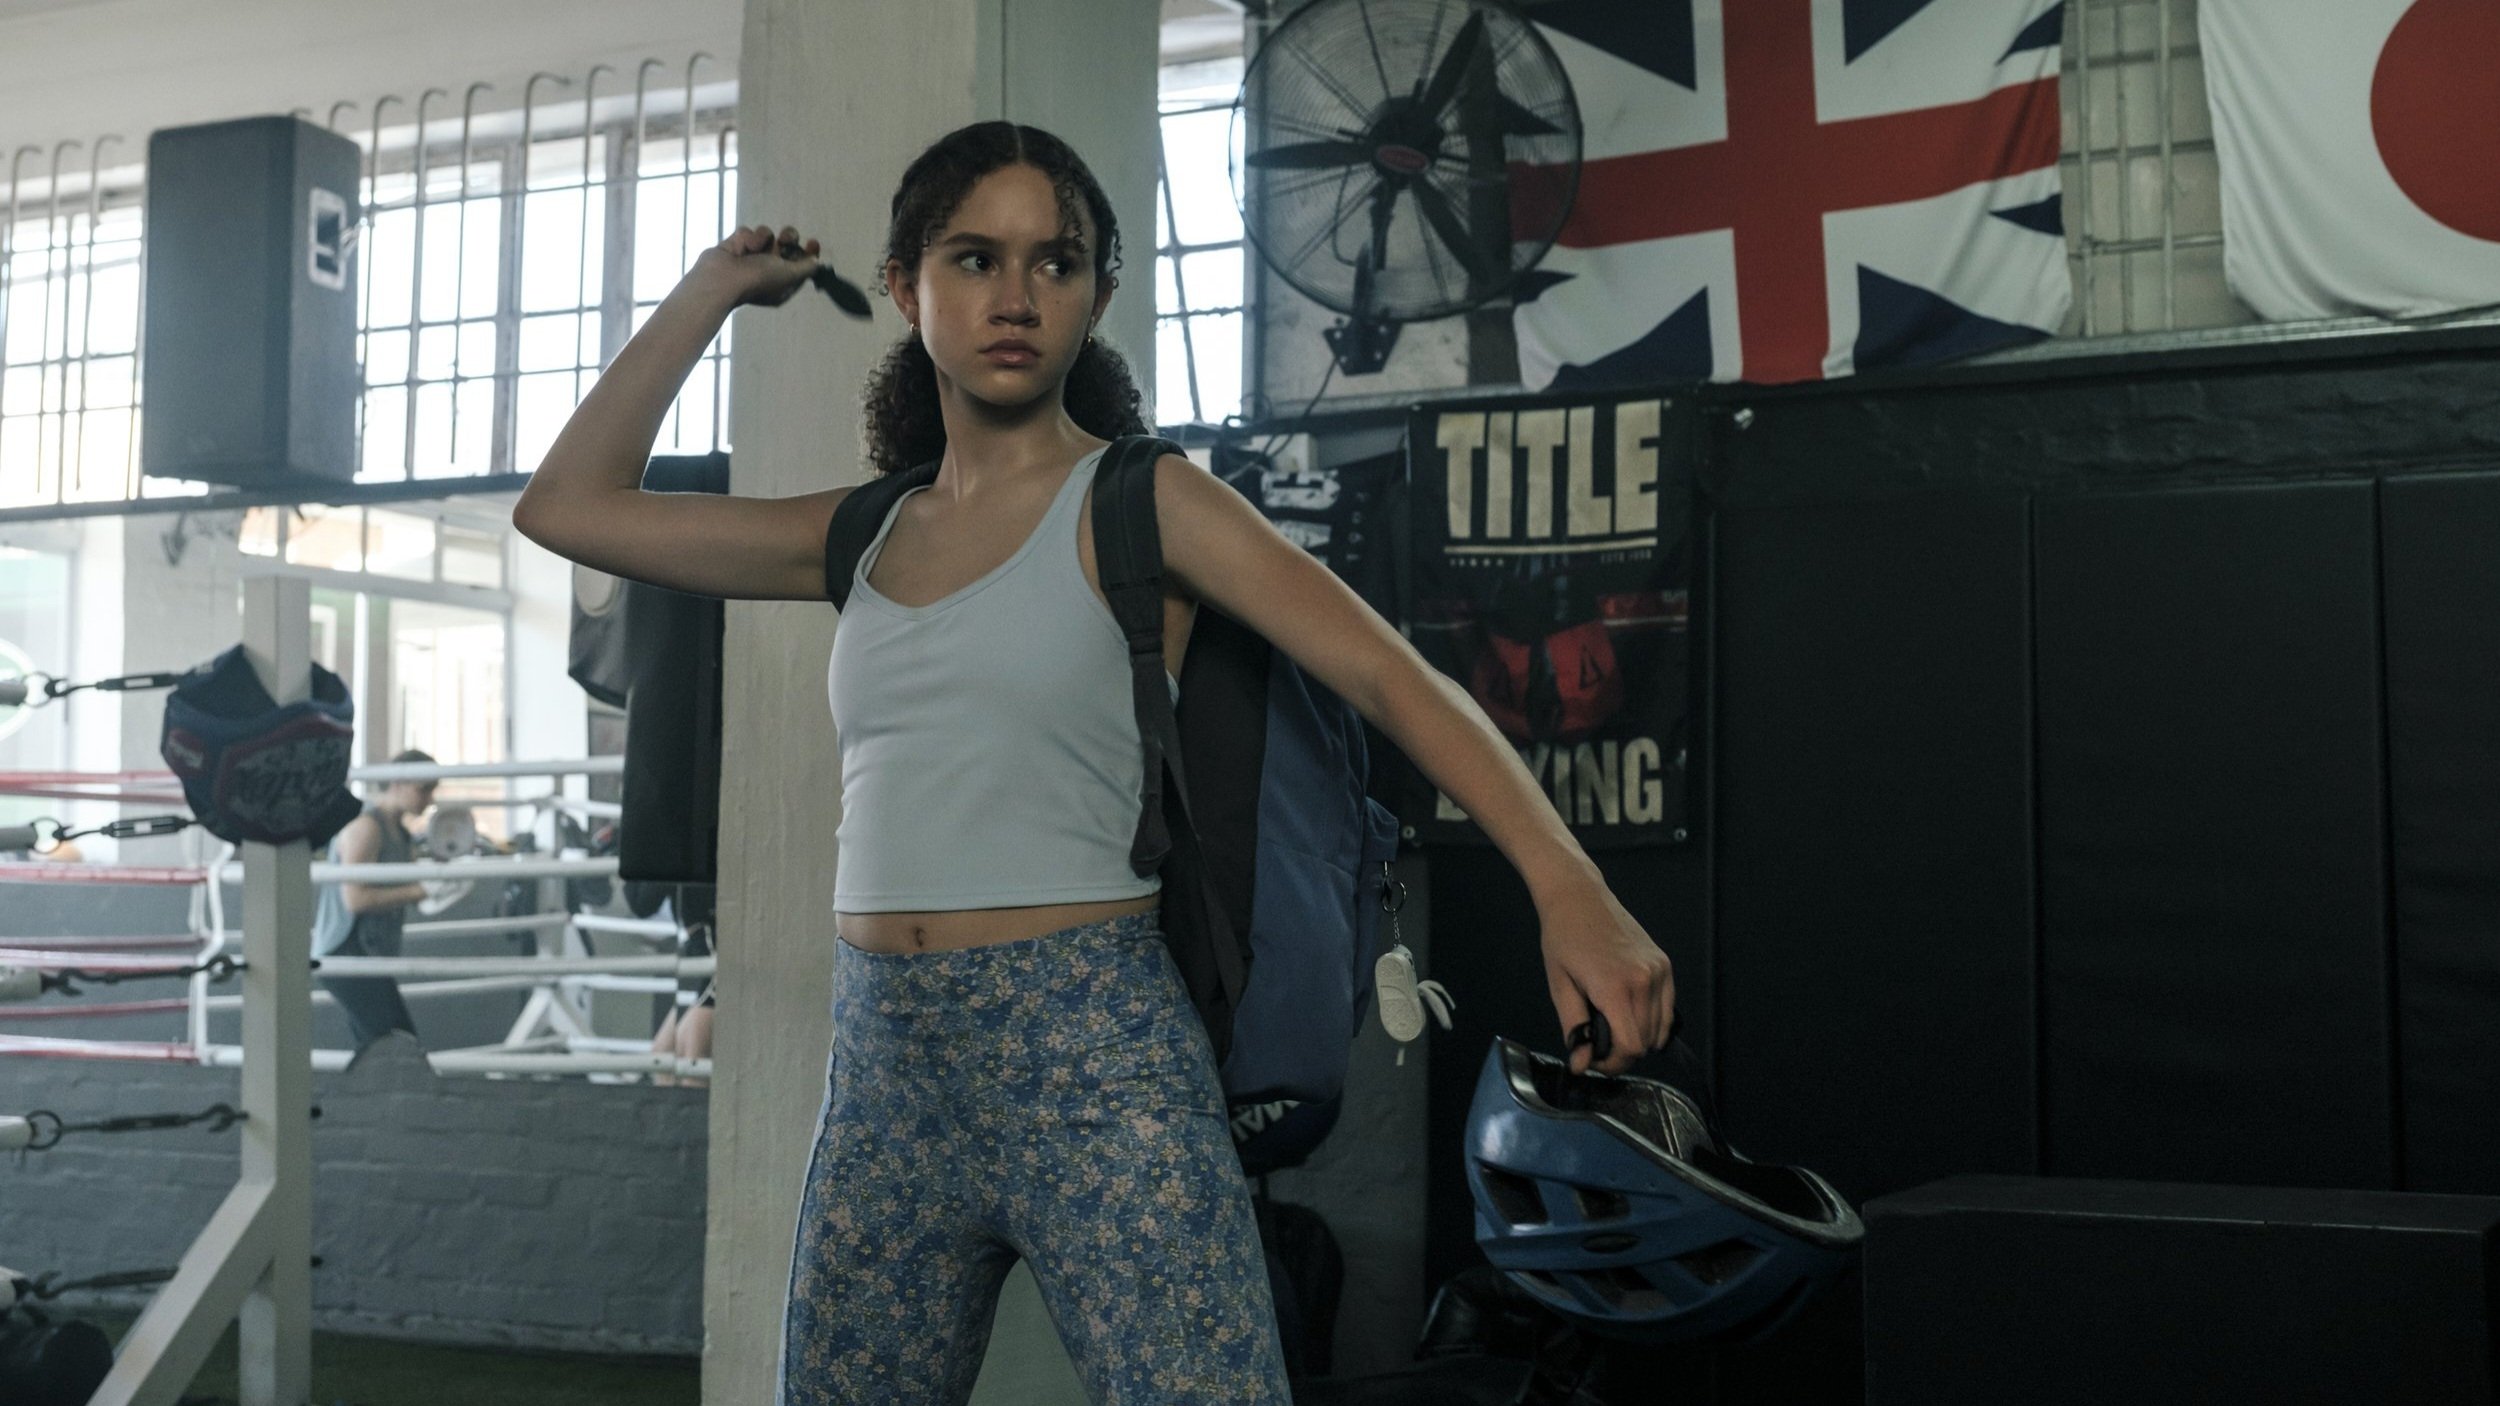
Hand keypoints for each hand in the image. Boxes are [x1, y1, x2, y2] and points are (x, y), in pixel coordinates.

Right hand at [689, 223, 821, 309]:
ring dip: (766, 238)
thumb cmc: (757, 280)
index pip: (800, 265)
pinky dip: (748, 238)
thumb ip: (806, 268)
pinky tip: (742, 249)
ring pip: (767, 235)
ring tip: (760, 246)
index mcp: (782, 282)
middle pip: (786, 245)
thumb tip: (815, 262)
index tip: (813, 242)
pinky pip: (748, 232)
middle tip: (786, 239)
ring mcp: (751, 257)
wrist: (721, 279)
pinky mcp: (736, 245)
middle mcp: (767, 270)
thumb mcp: (790, 275)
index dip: (808, 253)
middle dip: (789, 238)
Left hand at [1537, 877, 1675, 1074]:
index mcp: (1615, 987)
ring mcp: (1659, 971)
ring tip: (1611, 1027)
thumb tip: (1582, 1065)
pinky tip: (1629, 1015)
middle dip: (1622, 1053)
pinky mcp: (1664, 965)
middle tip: (1597, 1044)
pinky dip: (1652, 1022)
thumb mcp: (1560, 986)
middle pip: (1646, 1042)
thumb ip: (1575, 1029)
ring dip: (1638, 1038)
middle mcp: (1645, 980)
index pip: (1630, 1047)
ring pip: (1660, 1029)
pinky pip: (1667, 1009)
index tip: (1593, 1059)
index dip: (1613, 1064)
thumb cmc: (1563, 938)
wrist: (1579, 897)